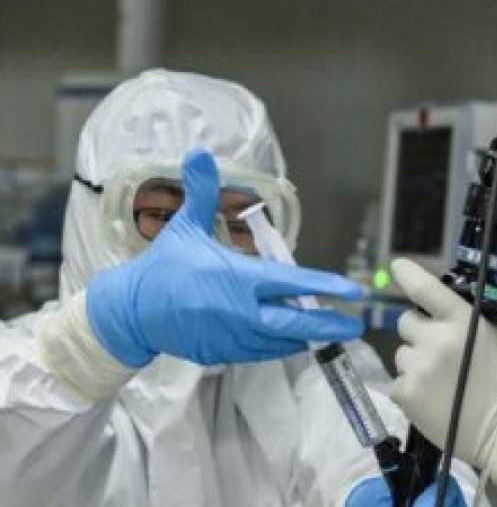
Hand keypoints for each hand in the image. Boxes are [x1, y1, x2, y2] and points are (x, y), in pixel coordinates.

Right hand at [85, 149, 362, 367]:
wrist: (130, 311)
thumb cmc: (163, 267)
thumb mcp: (183, 226)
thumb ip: (201, 192)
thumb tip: (200, 151)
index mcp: (238, 279)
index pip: (292, 282)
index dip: (326, 285)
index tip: (353, 290)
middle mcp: (240, 312)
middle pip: (295, 323)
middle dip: (329, 324)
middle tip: (356, 324)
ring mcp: (233, 337)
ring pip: (280, 342)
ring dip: (305, 336)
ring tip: (330, 330)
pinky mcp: (223, 354)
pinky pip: (260, 353)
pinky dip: (280, 347)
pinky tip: (294, 339)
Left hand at [388, 258, 496, 466]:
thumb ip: (471, 319)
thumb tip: (446, 306)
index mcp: (464, 321)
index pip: (427, 289)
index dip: (409, 274)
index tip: (397, 266)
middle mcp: (438, 339)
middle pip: (406, 322)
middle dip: (418, 334)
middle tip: (438, 353)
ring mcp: (419, 367)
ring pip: (401, 354)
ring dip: (415, 363)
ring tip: (439, 383)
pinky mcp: (405, 393)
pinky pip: (397, 382)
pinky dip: (410, 389)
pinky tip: (431, 400)